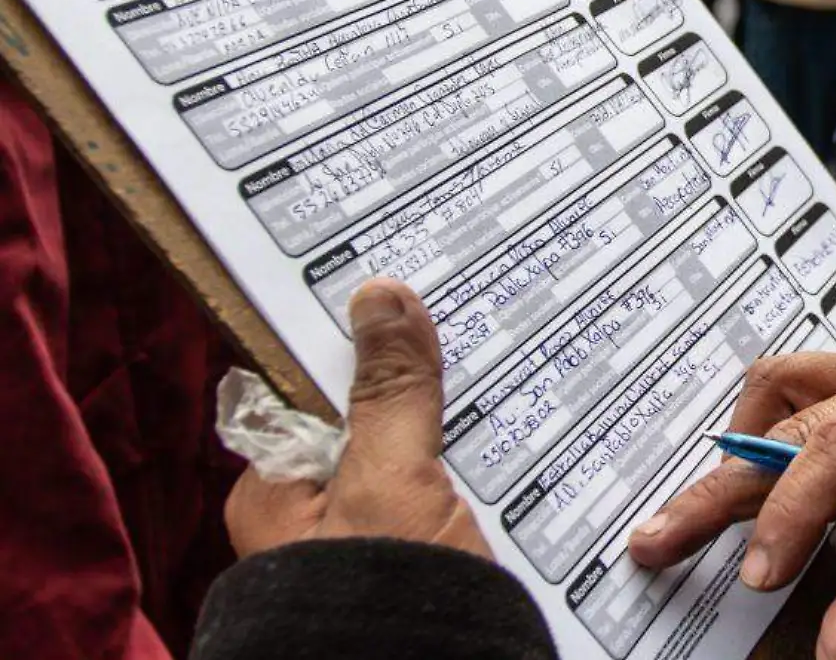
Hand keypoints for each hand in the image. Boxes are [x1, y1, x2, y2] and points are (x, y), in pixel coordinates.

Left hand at [225, 280, 489, 559]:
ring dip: (450, 415)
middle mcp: (311, 511)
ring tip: (498, 357)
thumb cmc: (384, 594)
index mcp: (275, 491)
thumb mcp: (389, 479)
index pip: (308, 389)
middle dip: (410, 374)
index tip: (398, 292)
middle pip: (366, 415)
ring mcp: (367, 533)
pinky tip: (510, 426)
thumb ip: (390, 391)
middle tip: (462, 313)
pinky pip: (443, 485)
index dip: (352, 340)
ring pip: (409, 448)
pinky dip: (473, 458)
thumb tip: (380, 294)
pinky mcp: (416, 556)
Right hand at [627, 349, 835, 659]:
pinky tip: (746, 484)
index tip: (759, 574)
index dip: (794, 507)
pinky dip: (760, 434)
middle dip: (723, 487)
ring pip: (782, 382)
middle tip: (660, 541)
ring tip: (698, 514)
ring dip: (737, 447)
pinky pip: (796, 388)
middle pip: (793, 415)